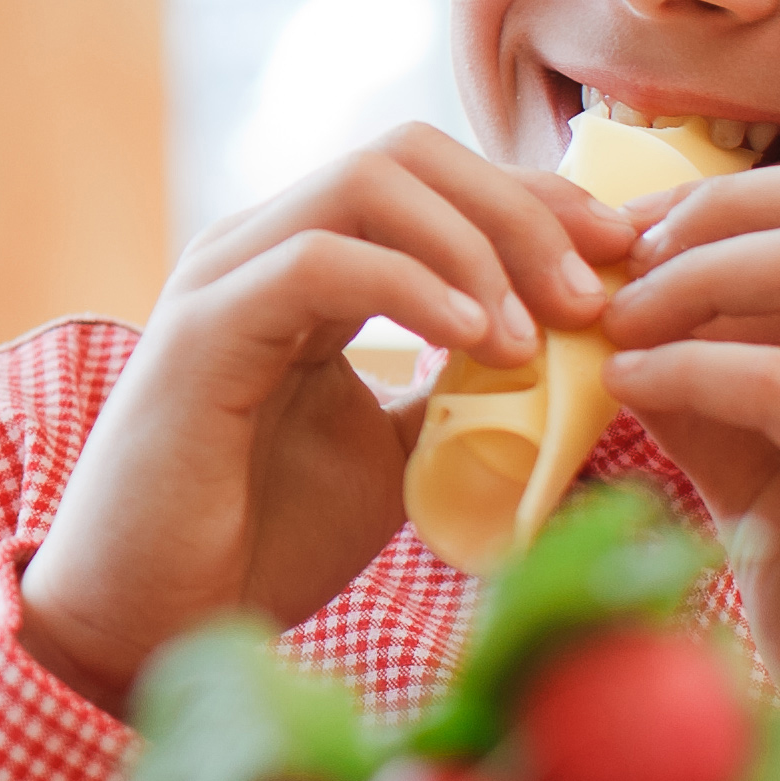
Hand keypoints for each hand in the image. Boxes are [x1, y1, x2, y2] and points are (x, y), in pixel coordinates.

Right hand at [20, 124, 636, 709]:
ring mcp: (226, 277)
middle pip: (410, 154)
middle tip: (596, 292)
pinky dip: (412, 286)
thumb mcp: (393, 455)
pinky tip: (477, 342)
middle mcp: (260, 247)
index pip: (433, 180)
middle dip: (523, 207)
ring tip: (541, 327)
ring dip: (479, 242)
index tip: (627, 259)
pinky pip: (319, 260)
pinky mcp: (203, 329)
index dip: (538, 203)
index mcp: (305, 265)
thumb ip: (456, 396)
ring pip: (369, 181)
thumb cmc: (262, 542)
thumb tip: (569, 374)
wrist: (152, 626)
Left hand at [593, 157, 779, 714]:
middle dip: (716, 207)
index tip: (639, 240)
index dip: (733, 194)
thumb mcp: (767, 477)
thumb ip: (711, 401)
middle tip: (626, 265)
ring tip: (621, 326)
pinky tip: (631, 392)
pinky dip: (688, 368)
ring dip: (697, 275)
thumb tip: (615, 335)